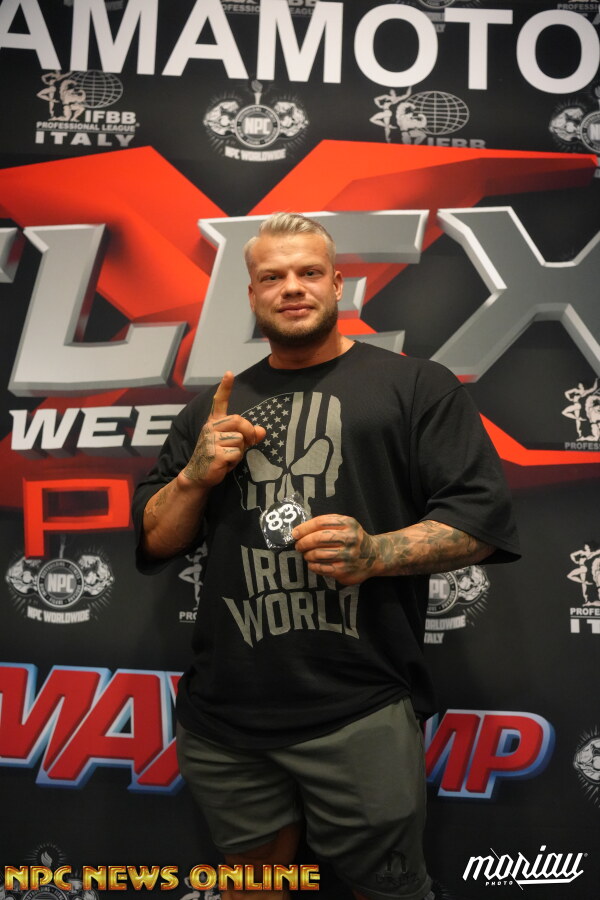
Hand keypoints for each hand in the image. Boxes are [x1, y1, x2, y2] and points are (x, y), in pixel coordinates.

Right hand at [182, 372, 265, 487]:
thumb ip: (247, 436)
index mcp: (213, 423)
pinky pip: (236, 453)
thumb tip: (262, 431)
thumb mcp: (234, 444)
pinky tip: (225, 463)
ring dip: (240, 450)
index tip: (229, 373)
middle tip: (247, 443)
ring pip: (240, 439)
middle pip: (239, 421)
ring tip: (228, 456)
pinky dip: (235, 460)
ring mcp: (211, 440)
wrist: (198, 475)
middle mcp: (210, 428)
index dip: (225, 387)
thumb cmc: (217, 457)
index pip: (219, 402)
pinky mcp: (214, 453)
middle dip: (248, 432)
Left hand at [292, 515, 379, 585]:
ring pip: (318, 554)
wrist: (374, 556)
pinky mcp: (344, 570)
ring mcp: (348, 555)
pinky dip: (313, 566)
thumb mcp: (346, 525)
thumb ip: (327, 524)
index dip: (305, 528)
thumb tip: (300, 530)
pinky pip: (321, 568)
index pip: (321, 522)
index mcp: (348, 523)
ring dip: (308, 555)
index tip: (295, 533)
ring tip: (306, 555)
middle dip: (304, 542)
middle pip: (319, 538)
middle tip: (298, 545)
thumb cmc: (352, 538)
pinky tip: (313, 564)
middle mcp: (350, 538)